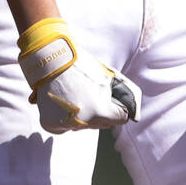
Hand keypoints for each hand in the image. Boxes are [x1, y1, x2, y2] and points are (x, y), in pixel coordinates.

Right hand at [17, 18, 141, 133]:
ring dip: (83, 114)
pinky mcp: (50, 125)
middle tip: (91, 92)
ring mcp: (65, 125)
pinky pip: (65, 126)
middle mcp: (82, 122)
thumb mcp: (109, 77)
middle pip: (101, 124)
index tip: (111, 98)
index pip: (120, 118)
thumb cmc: (83, 65)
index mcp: (100, 111)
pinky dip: (65, 117)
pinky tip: (64, 101)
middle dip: (101, 111)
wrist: (52, 59)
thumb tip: (135, 115)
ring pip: (83, 125)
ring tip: (76, 93)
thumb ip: (125, 94)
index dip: (118, 107)